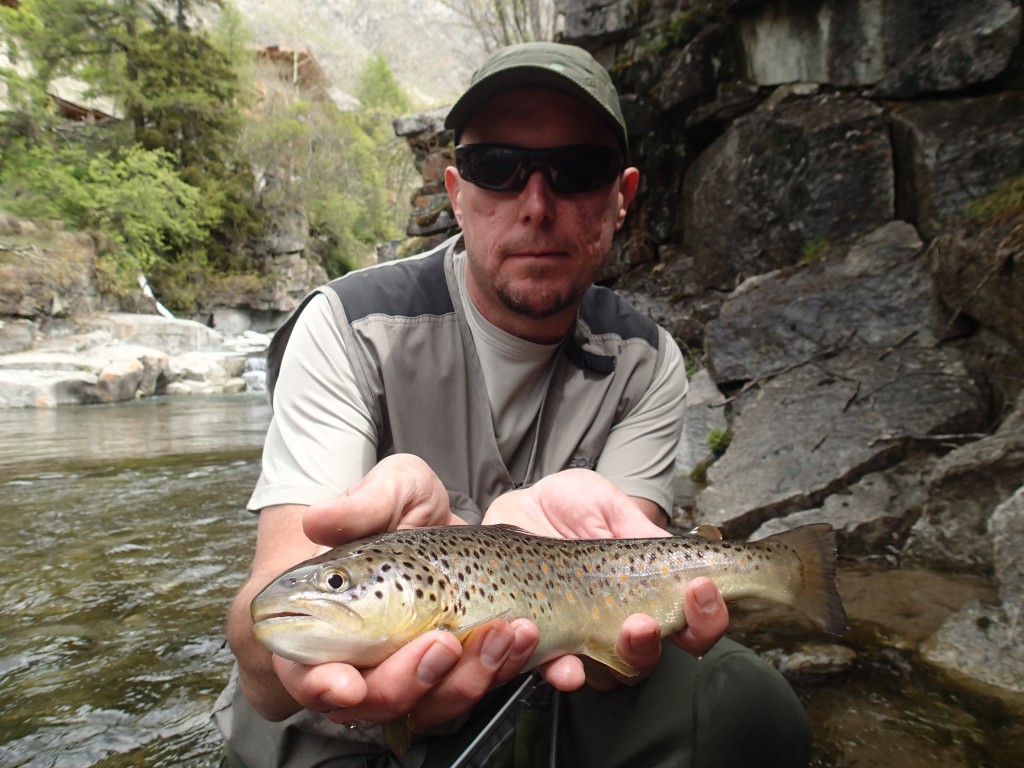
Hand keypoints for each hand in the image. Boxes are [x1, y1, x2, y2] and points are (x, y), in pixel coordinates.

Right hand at [255, 454, 541, 730]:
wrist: (455, 519)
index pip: (309, 673)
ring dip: (471, 676)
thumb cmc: (404, 508)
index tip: (347, 683)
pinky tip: (525, 635)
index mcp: (332, 621)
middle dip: (412, 680)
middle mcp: (371, 656)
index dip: (322, 686)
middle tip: (443, 640)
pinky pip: (481, 687)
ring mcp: (419, 668)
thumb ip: (359, 507)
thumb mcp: (391, 490)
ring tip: (503, 629)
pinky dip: (506, 667)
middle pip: (378, 701)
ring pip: (436, 703)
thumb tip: (318, 520)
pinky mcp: (463, 668)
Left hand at [482, 470, 728, 689]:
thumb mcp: (607, 505)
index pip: (692, 625)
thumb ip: (636, 528)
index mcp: (649, 593)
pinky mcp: (540, 639)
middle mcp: (619, 623)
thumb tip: (666, 551)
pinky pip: (553, 669)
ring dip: (609, 660)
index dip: (707, 618)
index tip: (701, 588)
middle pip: (650, 659)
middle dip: (652, 645)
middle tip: (644, 621)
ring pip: (607, 675)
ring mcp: (579, 636)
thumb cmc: (571, 505)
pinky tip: (562, 661)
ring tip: (606, 634)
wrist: (520, 503)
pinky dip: (561, 671)